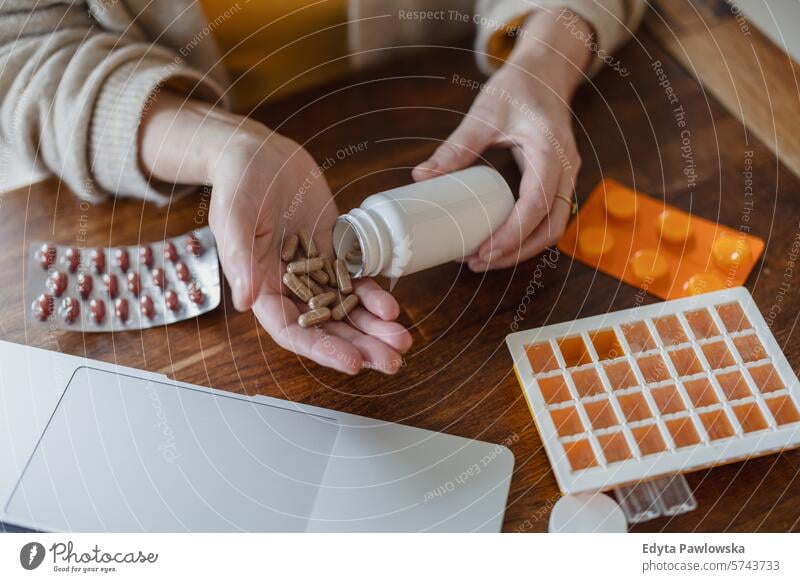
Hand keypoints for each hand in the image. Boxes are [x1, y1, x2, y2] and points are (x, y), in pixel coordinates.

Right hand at [140, 94, 410, 373]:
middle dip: (360, 347)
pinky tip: (393, 307)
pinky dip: (374, 296)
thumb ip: (240, 260)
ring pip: (347, 310)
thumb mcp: (233, 219)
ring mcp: (316, 271)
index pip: (293, 331)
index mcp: (262, 286)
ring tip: (402, 343)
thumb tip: (246, 302)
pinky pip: (356, 281)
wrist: (259, 156)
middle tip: (392, 362)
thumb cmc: (238, 186)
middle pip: (328, 328)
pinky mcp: (334, 252)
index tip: (352, 362)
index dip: (322, 350)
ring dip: (374, 329)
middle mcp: (291, 287)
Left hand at [412, 9, 592, 270]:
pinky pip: (550, 217)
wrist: (546, 72)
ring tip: (485, 259)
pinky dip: (528, 235)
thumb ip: (456, 147)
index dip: (511, 235)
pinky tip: (500, 242)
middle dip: (516, 252)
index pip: (537, 205)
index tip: (482, 251)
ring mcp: (566, 176)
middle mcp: (566, 168)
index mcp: (549, 150)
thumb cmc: (517, 88)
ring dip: (523, 249)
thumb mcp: (484, 114)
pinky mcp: (559, 180)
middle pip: (551, 227)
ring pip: (554, 227)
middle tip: (478, 263)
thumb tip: (421, 178)